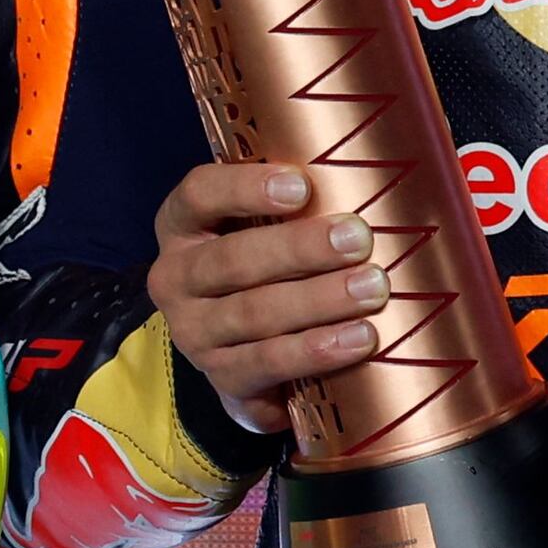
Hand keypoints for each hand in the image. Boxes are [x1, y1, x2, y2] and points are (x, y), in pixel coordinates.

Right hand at [147, 161, 388, 435]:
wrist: (249, 357)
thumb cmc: (269, 271)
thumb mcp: (263, 231)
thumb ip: (296, 207)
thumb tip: (370, 169)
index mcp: (182, 227)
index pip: (198, 195)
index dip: (244, 188)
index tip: (301, 186)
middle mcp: (175, 280)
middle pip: (231, 260)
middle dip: (299, 249)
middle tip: (358, 239)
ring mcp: (193, 334)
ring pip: (252, 314)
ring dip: (317, 300)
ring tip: (371, 289)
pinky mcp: (220, 379)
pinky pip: (266, 365)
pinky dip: (314, 351)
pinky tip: (358, 338)